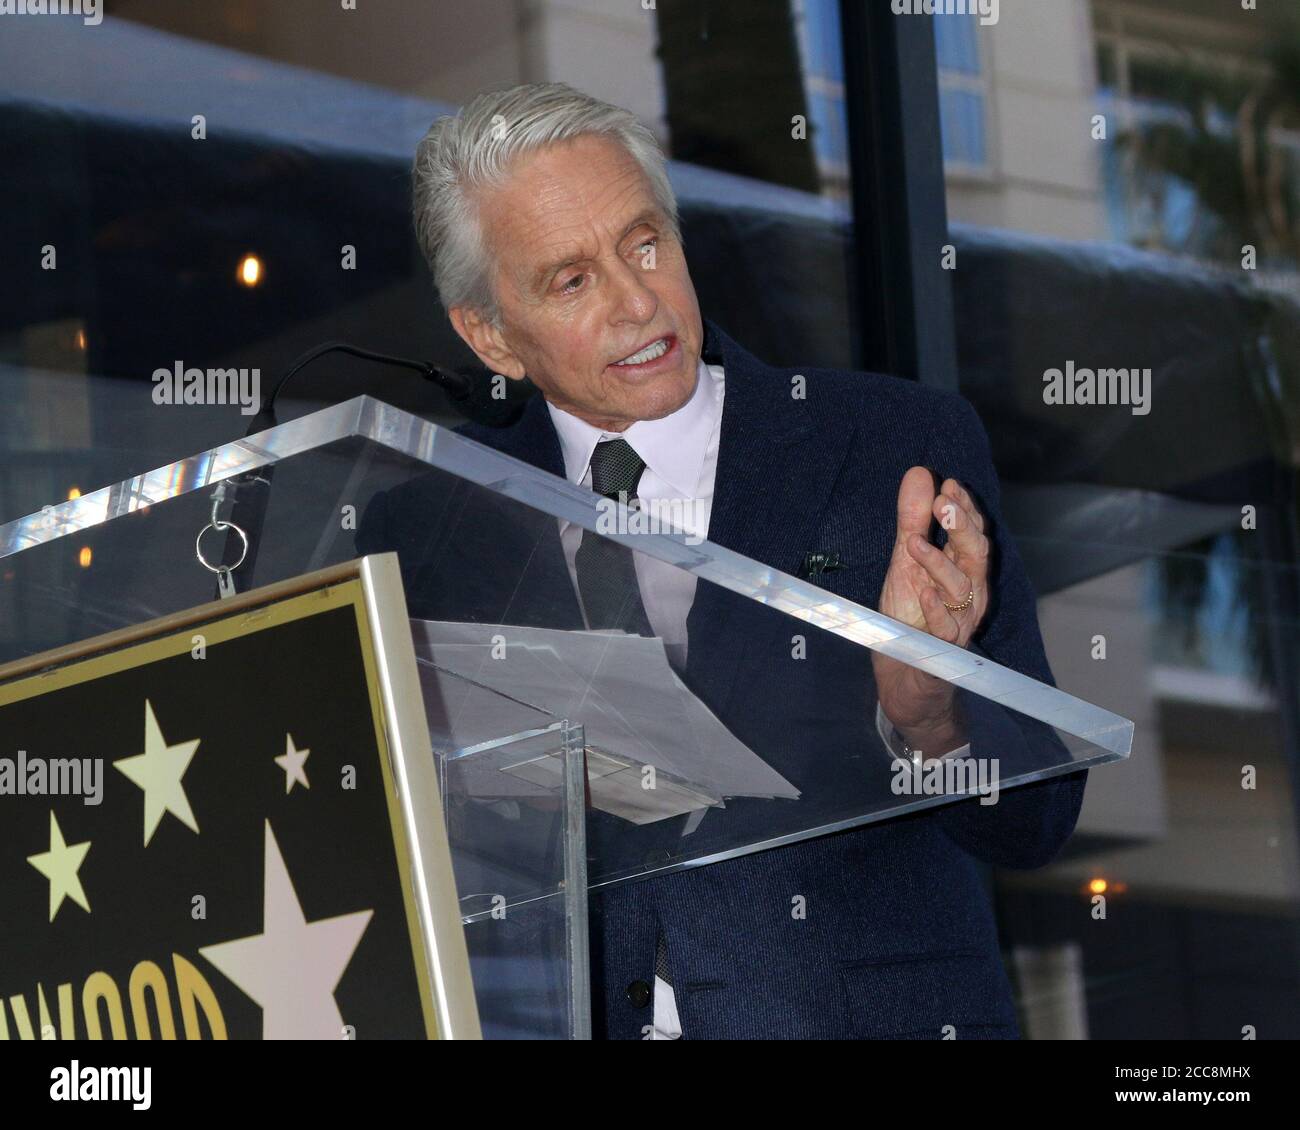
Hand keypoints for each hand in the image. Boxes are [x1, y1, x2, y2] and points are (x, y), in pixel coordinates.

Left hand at [872, 467, 990, 753]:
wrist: (905, 675)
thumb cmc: (911, 616)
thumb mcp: (905, 562)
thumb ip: (912, 520)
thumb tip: (920, 472)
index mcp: (963, 569)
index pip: (971, 532)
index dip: (963, 508)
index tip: (947, 485)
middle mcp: (970, 593)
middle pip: (976, 554)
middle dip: (962, 527)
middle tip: (943, 502)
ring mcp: (961, 622)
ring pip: (962, 588)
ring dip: (939, 563)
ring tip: (913, 542)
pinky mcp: (945, 651)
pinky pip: (947, 630)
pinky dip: (937, 611)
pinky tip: (923, 593)